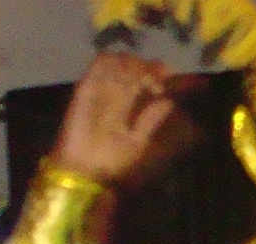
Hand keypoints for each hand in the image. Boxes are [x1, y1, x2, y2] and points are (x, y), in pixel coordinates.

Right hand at [55, 53, 174, 183]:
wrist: (86, 169)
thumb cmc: (110, 160)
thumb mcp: (138, 141)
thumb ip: (151, 120)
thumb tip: (169, 102)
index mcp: (125, 104)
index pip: (140, 78)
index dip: (154, 71)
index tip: (170, 73)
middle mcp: (112, 93)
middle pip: (130, 66)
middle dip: (148, 67)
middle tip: (161, 78)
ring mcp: (99, 88)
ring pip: (116, 61)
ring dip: (133, 64)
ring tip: (147, 80)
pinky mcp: (86, 88)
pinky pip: (98, 66)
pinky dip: (114, 63)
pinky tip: (129, 75)